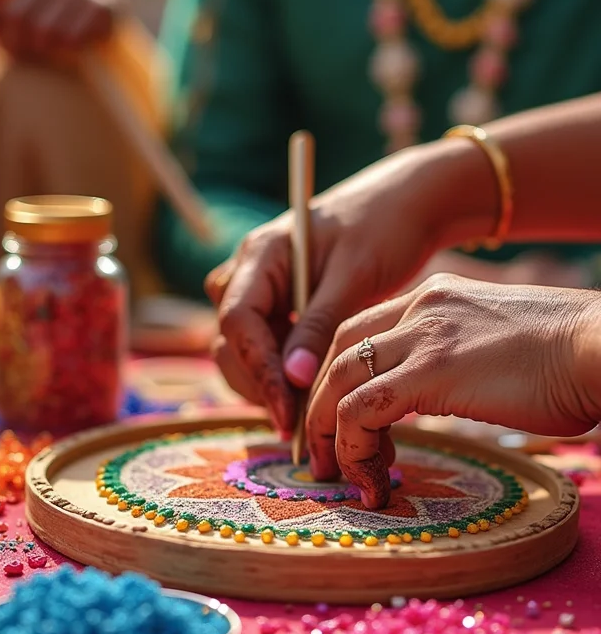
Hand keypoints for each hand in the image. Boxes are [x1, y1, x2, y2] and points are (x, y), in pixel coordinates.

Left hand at [0, 0, 135, 58]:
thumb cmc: (57, 5)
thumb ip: (0, 5)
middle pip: (14, 16)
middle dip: (14, 42)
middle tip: (22, 51)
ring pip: (42, 32)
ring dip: (42, 49)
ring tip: (47, 48)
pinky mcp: (98, 7)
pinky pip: (70, 40)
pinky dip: (67, 50)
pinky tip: (71, 46)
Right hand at [206, 142, 494, 435]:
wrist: (402, 208)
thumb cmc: (382, 228)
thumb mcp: (355, 276)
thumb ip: (320, 326)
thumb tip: (294, 379)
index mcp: (260, 253)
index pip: (238, 321)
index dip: (258, 370)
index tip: (287, 409)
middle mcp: (248, 273)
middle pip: (230, 343)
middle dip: (260, 386)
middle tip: (299, 425)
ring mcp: (258, 293)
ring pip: (242, 354)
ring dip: (269, 387)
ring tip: (309, 418)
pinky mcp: (276, 311)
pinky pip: (266, 351)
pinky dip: (284, 377)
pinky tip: (313, 398)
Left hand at [307, 274, 600, 507]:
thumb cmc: (571, 357)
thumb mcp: (498, 344)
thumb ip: (459, 359)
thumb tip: (450, 395)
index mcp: (435, 296)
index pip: (358, 333)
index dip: (335, 381)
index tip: (341, 426)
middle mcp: (421, 306)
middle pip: (334, 355)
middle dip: (318, 409)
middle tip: (324, 456)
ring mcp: (423, 335)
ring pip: (336, 384)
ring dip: (328, 436)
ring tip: (342, 475)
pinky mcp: (431, 372)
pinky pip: (360, 410)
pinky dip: (354, 449)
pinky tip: (371, 479)